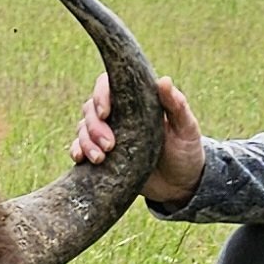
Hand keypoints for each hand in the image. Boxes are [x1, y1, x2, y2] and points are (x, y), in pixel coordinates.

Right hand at [70, 72, 204, 204]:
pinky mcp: (102, 155)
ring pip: (83, 128)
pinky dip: (77, 150)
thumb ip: (176, 105)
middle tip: (110, 145)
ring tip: (100, 158)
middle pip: (90, 109)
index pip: (107, 86)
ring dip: (86, 141)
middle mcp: (118, 115)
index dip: (100, 95)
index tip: (105, 113)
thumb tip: (164, 80)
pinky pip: (80, 147)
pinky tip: (81, 159)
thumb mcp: (186, 128)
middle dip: (94, 126)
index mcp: (135, 101)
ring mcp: (107, 135)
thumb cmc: (186, 150)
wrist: (181, 184)